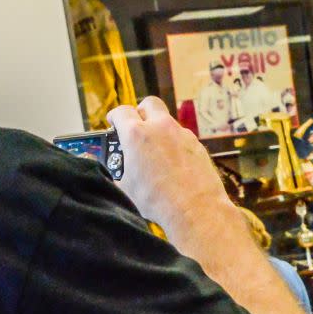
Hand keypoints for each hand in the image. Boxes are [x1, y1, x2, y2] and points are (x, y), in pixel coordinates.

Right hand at [107, 97, 225, 224]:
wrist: (195, 208)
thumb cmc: (159, 200)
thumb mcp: (127, 186)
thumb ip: (120, 171)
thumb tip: (118, 172)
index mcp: (137, 134)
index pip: (122, 112)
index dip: (115, 116)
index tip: (114, 121)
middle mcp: (161, 128)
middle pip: (149, 104)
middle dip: (141, 111)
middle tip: (137, 125)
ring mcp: (182, 134)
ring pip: (168, 121)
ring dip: (160, 130)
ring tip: (156, 150)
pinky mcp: (198, 145)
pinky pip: (183, 138)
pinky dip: (176, 144)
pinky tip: (174, 162)